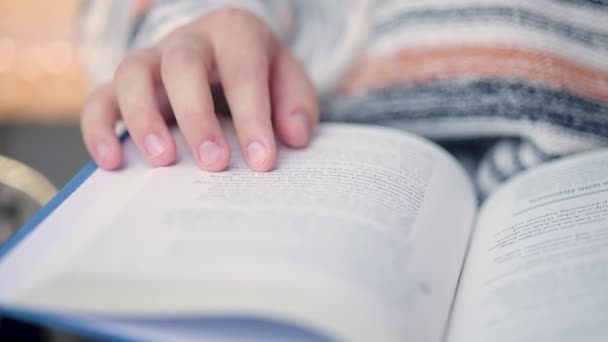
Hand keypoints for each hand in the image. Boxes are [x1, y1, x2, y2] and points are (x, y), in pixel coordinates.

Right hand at [81, 8, 318, 171]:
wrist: (224, 53)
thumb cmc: (259, 73)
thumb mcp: (288, 81)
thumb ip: (297, 105)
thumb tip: (294, 137)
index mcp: (235, 33)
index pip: (243, 72)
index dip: (253, 117)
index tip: (262, 161)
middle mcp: (189, 39)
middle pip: (183, 65)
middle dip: (197, 116)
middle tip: (214, 163)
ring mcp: (152, 58)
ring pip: (133, 73)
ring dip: (143, 118)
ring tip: (161, 161)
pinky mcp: (124, 84)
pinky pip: (99, 98)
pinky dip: (98, 128)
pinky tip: (111, 161)